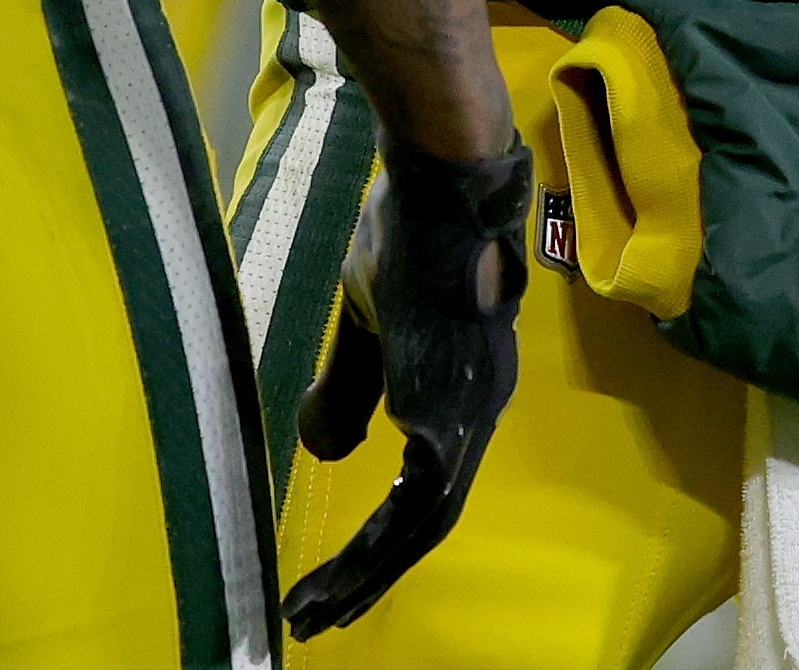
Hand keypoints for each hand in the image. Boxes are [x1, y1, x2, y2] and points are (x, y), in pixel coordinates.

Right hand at [284, 136, 533, 635]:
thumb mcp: (369, 317)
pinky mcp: (448, 402)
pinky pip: (418, 496)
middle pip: (429, 522)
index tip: (339, 578)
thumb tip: (325, 452)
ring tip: (318, 608)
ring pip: (425, 522)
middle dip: (371, 577)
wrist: (440, 179)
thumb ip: (352, 384)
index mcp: (465, 386)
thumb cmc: (405, 233)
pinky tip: (344, 570)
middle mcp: (481, 407)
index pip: (428, 488)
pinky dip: (380, 541)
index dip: (385, 539)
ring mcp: (470, 407)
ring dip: (370, 573)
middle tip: (318, 620)